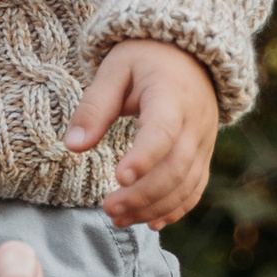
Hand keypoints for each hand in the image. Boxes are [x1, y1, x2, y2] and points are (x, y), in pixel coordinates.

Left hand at [66, 38, 219, 225]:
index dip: (144, 157)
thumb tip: (72, 146)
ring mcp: (204, 141)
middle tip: (108, 208)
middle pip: (176, 166)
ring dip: (154, 207)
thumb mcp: (114, 71)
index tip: (117, 177)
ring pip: (187, 183)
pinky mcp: (204, 154)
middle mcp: (195, 122)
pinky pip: (195, 187)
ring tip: (118, 218)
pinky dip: (176, 208)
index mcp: (171, 96)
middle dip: (142, 194)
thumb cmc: (144, 59)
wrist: (188, 53)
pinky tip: (150, 222)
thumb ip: (94, 107)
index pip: (163, 132)